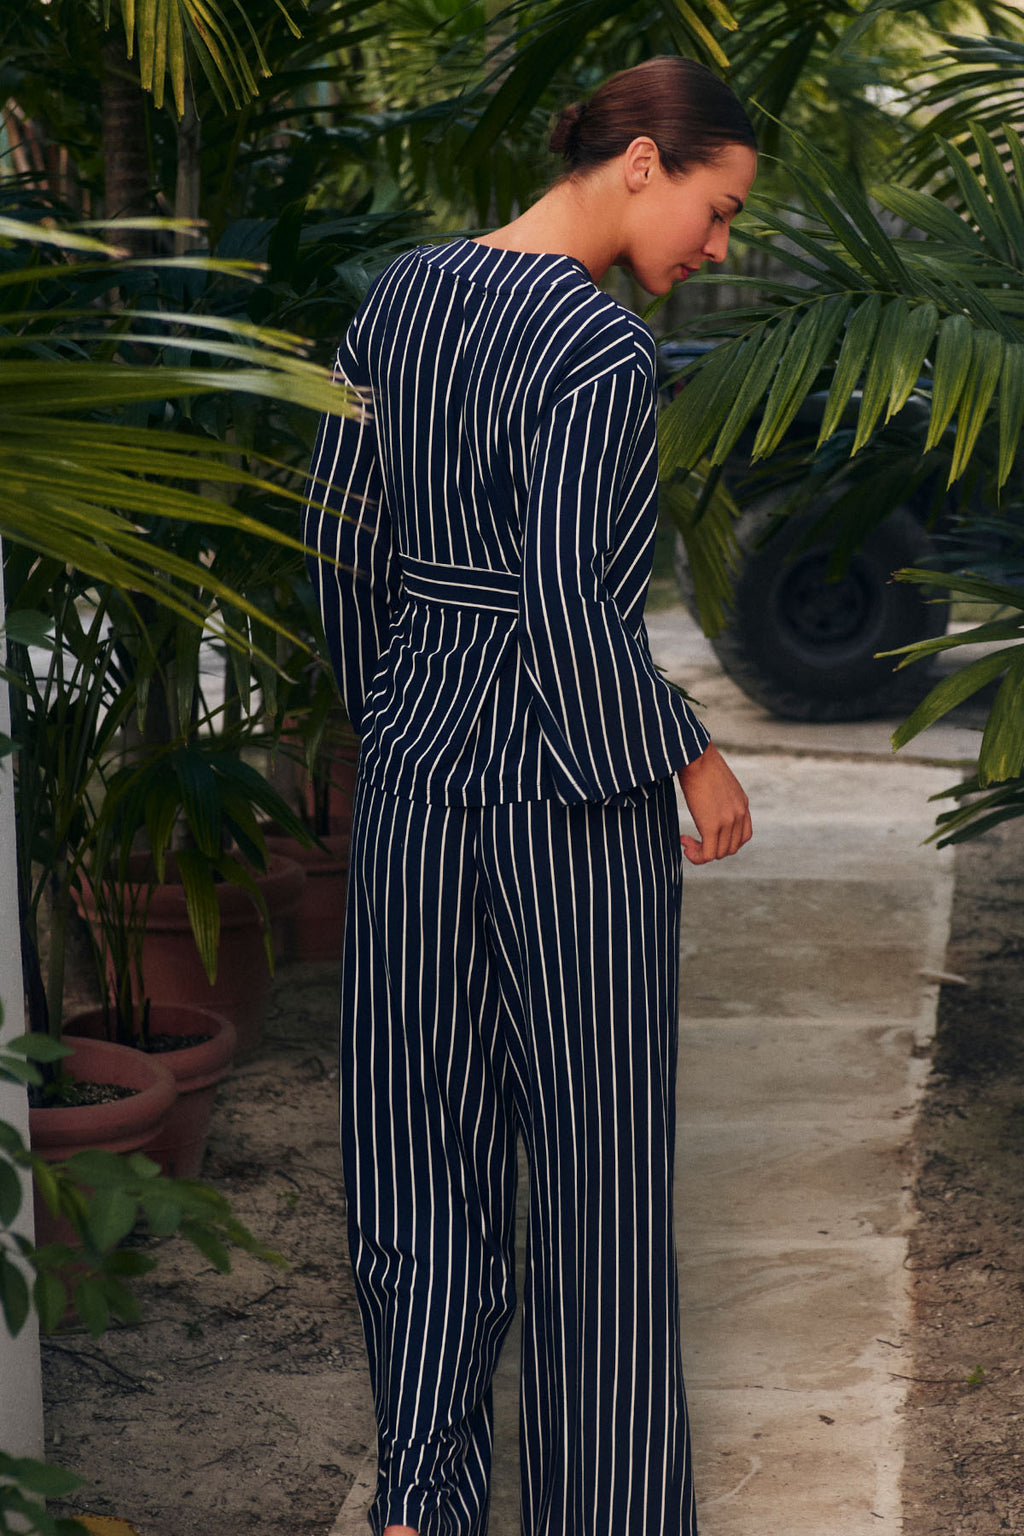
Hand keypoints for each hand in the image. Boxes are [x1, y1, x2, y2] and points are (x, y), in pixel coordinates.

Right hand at [677, 743, 751, 864]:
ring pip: (718, 854)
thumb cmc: (699, 762)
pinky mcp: (712, 825)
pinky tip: (683, 841)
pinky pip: (707, 854)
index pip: (743, 837)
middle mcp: (739, 815)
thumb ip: (719, 795)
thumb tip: (706, 800)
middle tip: (692, 840)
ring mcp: (727, 821)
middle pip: (730, 849)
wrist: (695, 755)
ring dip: (700, 852)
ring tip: (686, 841)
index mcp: (742, 804)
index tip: (707, 835)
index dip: (725, 842)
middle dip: (711, 849)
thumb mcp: (718, 780)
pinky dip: (695, 855)